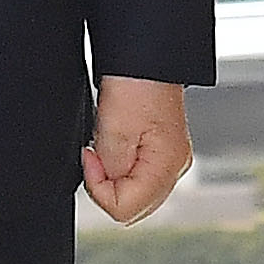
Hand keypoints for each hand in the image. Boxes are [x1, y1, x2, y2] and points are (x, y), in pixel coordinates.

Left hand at [82, 75, 191, 224]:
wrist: (146, 53)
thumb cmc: (136, 81)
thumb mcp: (114, 128)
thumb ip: (109, 168)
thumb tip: (106, 185)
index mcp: (166, 167)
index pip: (125, 210)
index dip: (98, 188)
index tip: (89, 156)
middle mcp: (173, 167)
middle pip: (132, 204)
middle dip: (105, 183)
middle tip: (95, 151)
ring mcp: (168, 156)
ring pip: (133, 188)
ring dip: (112, 171)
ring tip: (106, 138)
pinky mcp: (161, 145)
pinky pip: (136, 169)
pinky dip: (119, 160)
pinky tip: (114, 137)